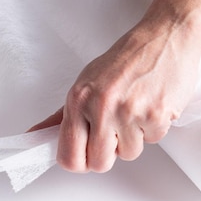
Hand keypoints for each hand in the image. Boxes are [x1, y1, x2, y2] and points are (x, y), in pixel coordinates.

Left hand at [30, 19, 200, 172]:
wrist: (166, 37)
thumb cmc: (124, 61)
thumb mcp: (85, 84)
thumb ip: (60, 117)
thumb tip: (34, 136)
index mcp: (78, 100)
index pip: (69, 156)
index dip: (79, 163)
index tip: (85, 156)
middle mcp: (101, 107)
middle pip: (99, 163)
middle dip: (108, 154)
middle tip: (114, 131)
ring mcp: (129, 112)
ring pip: (129, 154)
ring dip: (133, 138)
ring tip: (135, 110)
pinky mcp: (157, 115)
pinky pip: (153, 141)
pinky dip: (153, 127)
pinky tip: (151, 104)